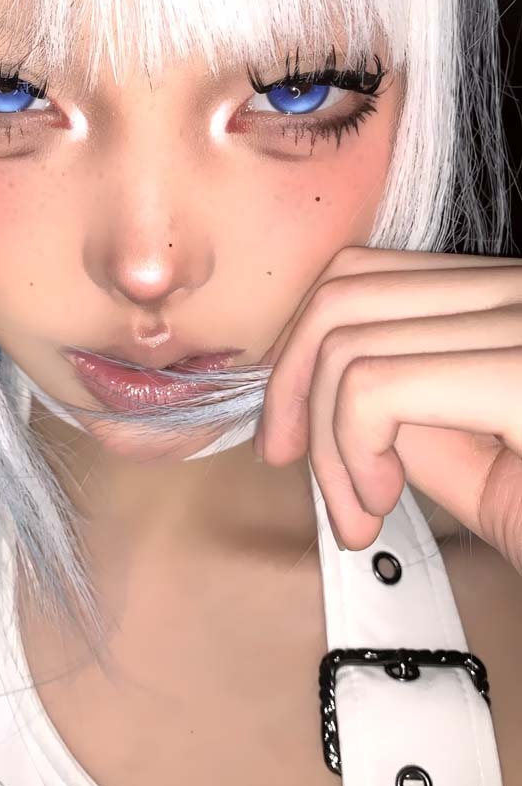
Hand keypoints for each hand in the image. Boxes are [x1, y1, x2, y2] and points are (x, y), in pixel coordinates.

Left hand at [253, 246, 521, 573]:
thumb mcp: (477, 461)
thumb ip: (408, 409)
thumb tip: (324, 392)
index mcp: (506, 299)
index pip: (362, 276)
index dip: (299, 348)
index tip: (287, 429)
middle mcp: (521, 291)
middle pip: (342, 295)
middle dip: (289, 388)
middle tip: (290, 465)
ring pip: (347, 342)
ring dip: (324, 442)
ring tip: (360, 509)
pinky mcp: (520, 375)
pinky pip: (374, 389)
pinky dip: (348, 451)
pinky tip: (379, 503)